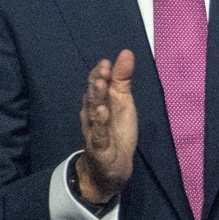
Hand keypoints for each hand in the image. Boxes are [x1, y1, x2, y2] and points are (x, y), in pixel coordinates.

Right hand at [77, 50, 137, 204]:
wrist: (111, 167)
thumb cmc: (116, 130)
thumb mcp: (123, 102)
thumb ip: (122, 79)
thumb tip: (126, 52)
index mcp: (99, 102)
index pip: (96, 84)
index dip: (100, 74)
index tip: (106, 62)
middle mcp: (92, 114)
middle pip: (93, 96)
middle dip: (97, 83)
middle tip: (103, 70)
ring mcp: (95, 130)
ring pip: (94, 113)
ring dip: (97, 99)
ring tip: (101, 86)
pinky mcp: (100, 147)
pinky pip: (99, 134)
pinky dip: (100, 124)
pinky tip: (103, 112)